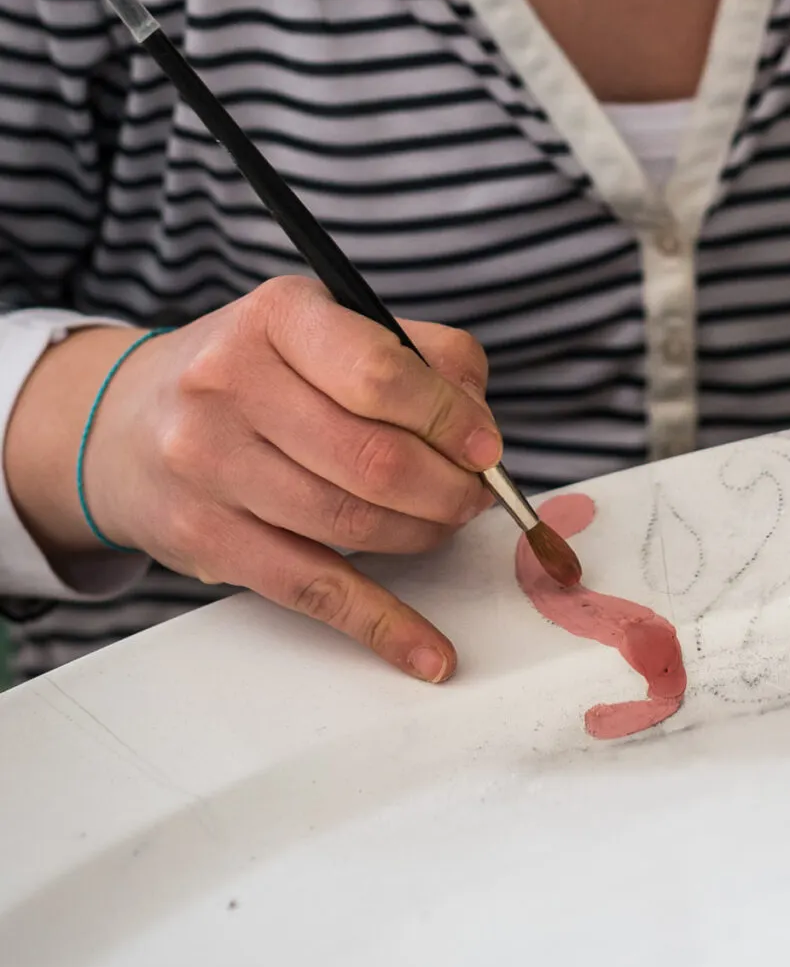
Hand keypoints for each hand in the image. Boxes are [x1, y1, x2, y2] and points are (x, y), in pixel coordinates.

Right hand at [82, 277, 499, 681]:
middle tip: (472, 494)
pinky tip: (426, 650)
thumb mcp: (321, 326)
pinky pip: (313, 591)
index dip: (449, 418)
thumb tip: (478, 423)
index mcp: (276, 316)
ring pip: (352, 524)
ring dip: (423, 535)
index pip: (380, 374)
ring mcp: (210, 466)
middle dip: (448, 486)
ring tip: (441, 524)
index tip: (485, 447)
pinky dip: (381, 626)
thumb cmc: (251, 371)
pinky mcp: (205, 540)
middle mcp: (230, 383)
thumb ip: (418, 354)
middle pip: (374, 459)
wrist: (126, 422)